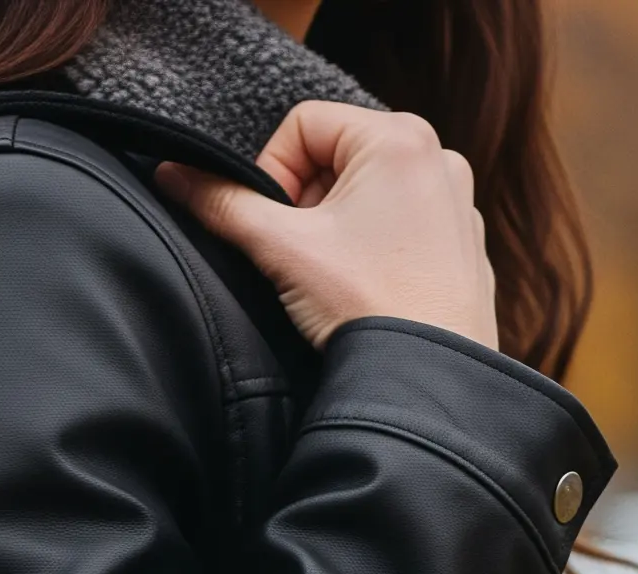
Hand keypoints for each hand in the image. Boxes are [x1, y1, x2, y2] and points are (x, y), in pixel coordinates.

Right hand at [155, 102, 497, 352]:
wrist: (427, 384)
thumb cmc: (367, 308)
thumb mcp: (281, 249)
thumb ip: (223, 204)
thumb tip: (173, 175)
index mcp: (399, 137)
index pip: (304, 125)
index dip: (271, 172)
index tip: (270, 226)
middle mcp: (438, 157)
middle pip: (338, 158)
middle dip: (306, 204)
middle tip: (299, 257)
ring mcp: (457, 203)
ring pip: (369, 195)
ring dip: (337, 229)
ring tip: (334, 279)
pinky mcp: (464, 248)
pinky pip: (403, 228)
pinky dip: (374, 251)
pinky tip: (367, 292)